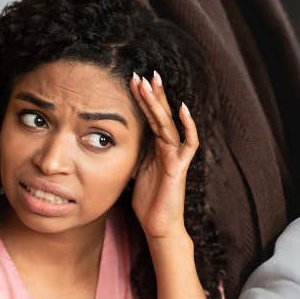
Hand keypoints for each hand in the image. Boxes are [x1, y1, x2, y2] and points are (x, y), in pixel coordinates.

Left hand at [129, 71, 200, 240]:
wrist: (158, 225)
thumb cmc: (147, 202)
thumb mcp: (132, 171)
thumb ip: (130, 154)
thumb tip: (112, 141)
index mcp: (156, 148)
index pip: (150, 118)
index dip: (143, 99)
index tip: (133, 81)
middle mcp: (167, 148)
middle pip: (161, 115)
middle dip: (153, 94)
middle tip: (144, 73)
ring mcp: (175, 156)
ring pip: (169, 123)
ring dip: (161, 103)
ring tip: (153, 83)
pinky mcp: (179, 167)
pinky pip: (188, 143)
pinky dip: (188, 126)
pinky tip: (183, 110)